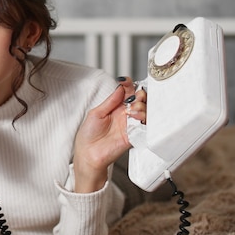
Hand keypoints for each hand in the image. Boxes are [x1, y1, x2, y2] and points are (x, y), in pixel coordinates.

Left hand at [72, 77, 146, 192]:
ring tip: (132, 109)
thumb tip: (120, 88)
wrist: (88, 154)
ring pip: (145, 110)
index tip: (126, 81)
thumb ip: (110, 101)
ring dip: (141, 106)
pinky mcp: (134, 135)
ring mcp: (130, 124)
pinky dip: (143, 118)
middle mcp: (124, 114)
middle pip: (139, 99)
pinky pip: (145, 125)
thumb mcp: (96, 113)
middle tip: (133, 98)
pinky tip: (135, 116)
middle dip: (139, 95)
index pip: (127, 92)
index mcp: (115, 107)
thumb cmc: (88, 135)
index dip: (128, 84)